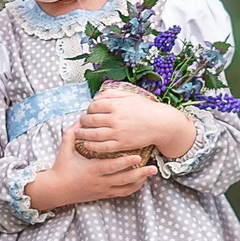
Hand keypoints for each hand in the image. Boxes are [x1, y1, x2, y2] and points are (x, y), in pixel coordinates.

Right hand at [23, 121, 157, 211]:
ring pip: (125, 188)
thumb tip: (78, 120)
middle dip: (140, 173)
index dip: (126, 163)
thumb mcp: (64, 150)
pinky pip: (121, 193)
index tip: (138, 156)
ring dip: (139, 181)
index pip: (112, 167)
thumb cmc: (61, 168)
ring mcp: (102, 190)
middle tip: (153, 167)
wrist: (56, 190)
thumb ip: (71, 134)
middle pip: (124, 180)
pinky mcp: (103, 195)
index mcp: (92, 169)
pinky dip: (132, 188)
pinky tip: (140, 181)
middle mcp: (99, 181)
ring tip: (151, 172)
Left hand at [75, 82, 198, 162]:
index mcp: (117, 104)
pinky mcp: (122, 144)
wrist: (161, 123)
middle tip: (81, 122)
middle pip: (91, 119)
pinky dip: (92, 146)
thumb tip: (96, 98)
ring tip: (78, 133)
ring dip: (83, 133)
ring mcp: (118, 132)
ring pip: (94, 134)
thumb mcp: (130, 95)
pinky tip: (87, 144)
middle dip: (83, 121)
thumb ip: (112, 94)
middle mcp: (115, 118)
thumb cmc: (146, 108)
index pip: (94, 106)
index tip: (88, 112)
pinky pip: (103, 146)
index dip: (88, 109)